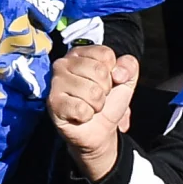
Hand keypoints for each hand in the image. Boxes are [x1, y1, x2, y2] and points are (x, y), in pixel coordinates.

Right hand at [49, 43, 136, 173]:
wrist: (100, 130)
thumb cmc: (108, 101)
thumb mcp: (126, 80)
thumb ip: (129, 66)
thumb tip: (118, 72)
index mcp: (80, 53)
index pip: (105, 55)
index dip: (112, 73)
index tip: (106, 82)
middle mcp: (63, 63)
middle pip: (99, 71)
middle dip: (105, 90)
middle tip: (97, 96)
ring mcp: (56, 82)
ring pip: (92, 91)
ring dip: (97, 104)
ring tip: (89, 106)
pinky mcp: (53, 103)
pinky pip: (81, 108)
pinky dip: (86, 115)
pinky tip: (80, 115)